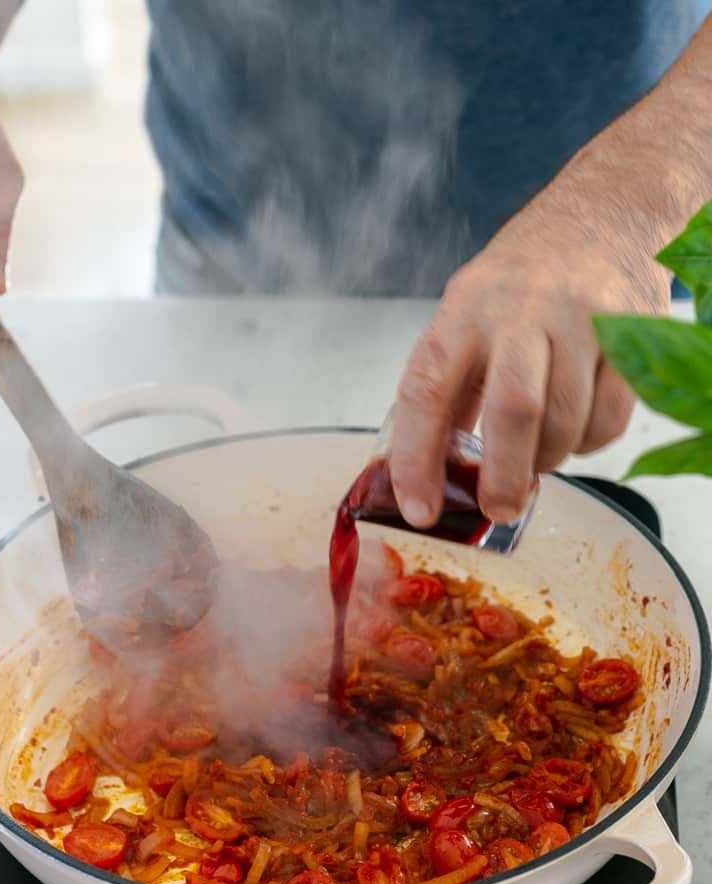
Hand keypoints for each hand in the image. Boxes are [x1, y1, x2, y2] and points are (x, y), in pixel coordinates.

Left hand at [389, 148, 673, 526]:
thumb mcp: (467, 311)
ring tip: (533, 464)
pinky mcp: (633, 335)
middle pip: (513, 410)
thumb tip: (428, 468)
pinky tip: (573, 432)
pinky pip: (610, 417)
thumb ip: (450, 383)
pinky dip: (587, 444)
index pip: (427, 389)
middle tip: (494, 509)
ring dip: (546, 461)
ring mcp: (583, 319)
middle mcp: (522, 309)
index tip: (418, 508)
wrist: (606, 209)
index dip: (416, 458)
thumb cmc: (525, 273)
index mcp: (465, 308)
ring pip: (566, 421)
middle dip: (501, 477)